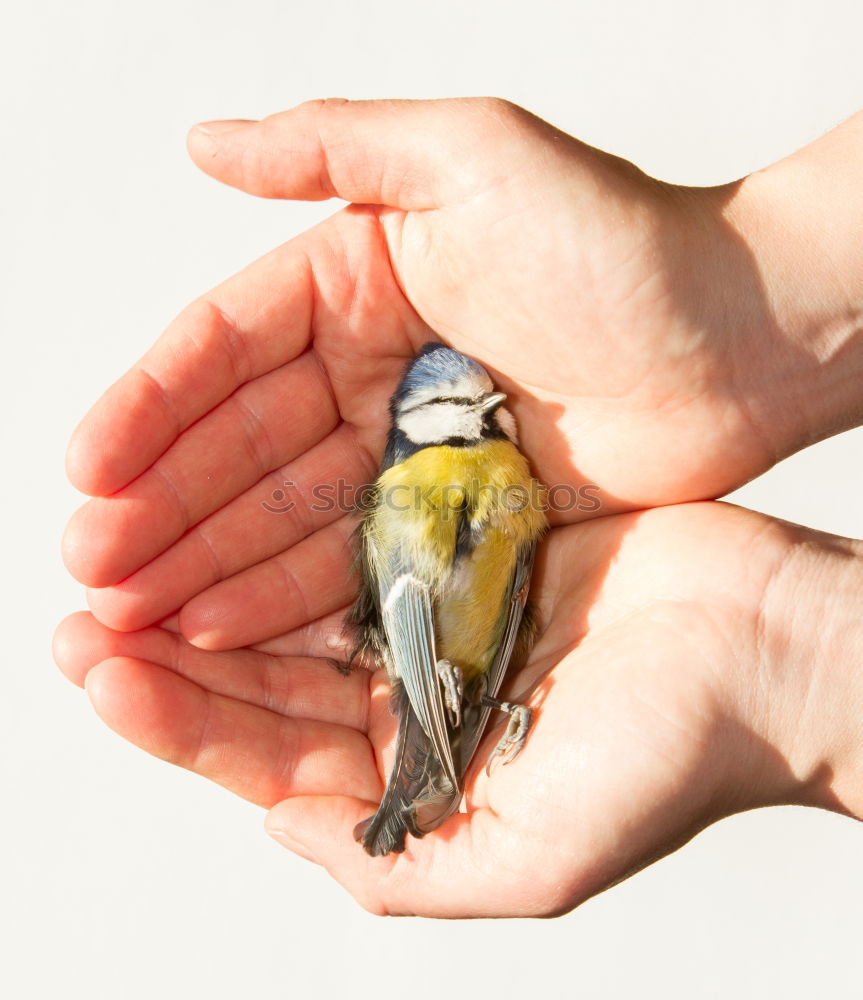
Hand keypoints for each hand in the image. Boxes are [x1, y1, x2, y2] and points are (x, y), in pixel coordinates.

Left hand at [54, 502, 860, 915]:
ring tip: (130, 555)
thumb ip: (401, 864)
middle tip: (82, 609)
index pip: (266, 757)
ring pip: (296, 604)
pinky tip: (239, 502)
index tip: (98, 668)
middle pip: (263, 679)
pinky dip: (297, 526)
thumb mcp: (532, 857)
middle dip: (168, 653)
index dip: (177, 721)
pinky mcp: (464, 545)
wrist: (770, 647)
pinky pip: (358, 536)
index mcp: (415, 778)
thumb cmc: (673, 755)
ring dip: (216, 583)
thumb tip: (282, 830)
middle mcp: (411, 696)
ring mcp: (434, 615)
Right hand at [63, 98, 862, 634]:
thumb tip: (204, 141)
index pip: (226, 350)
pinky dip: (290, 598)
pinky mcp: (451, 516)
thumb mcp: (472, 157)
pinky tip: (228, 633)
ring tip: (137, 618)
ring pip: (284, 516)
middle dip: (162, 510)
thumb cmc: (622, 239)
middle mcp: (368, 368)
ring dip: (208, 567)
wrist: (743, 336)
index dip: (149, 409)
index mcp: (355, 282)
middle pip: (240, 448)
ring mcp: (406, 449)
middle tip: (92, 570)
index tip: (87, 469)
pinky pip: (353, 561)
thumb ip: (335, 148)